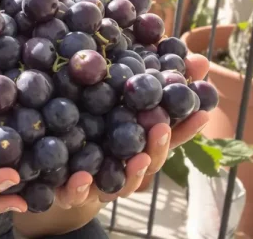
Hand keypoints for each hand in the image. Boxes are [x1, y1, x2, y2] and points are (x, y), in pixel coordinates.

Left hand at [51, 53, 212, 207]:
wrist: (51, 175)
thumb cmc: (89, 130)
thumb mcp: (116, 101)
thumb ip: (150, 82)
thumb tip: (196, 57)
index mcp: (135, 146)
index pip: (167, 137)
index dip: (186, 127)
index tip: (201, 112)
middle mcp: (122, 168)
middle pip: (148, 162)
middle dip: (157, 147)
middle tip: (160, 128)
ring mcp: (99, 184)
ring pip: (120, 183)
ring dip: (132, 173)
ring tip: (138, 158)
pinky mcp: (70, 195)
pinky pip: (75, 195)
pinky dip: (80, 189)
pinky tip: (81, 177)